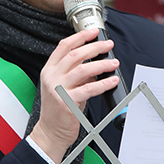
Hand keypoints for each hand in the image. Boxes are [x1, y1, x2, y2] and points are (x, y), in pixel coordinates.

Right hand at [28, 28, 119, 163]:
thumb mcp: (64, 86)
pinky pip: (89, 89)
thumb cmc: (59, 110)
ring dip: (102, 64)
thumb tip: (96, 63)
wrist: (50, 132)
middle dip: (95, 47)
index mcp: (49, 70)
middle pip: (75, 55)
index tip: (93, 32)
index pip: (64, 46)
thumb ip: (76, 74)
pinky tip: (112, 80)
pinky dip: (103, 83)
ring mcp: (58, 89)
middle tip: (108, 45)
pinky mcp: (67, 102)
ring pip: (83, 69)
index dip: (80, 36)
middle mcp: (51, 77)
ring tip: (113, 62)